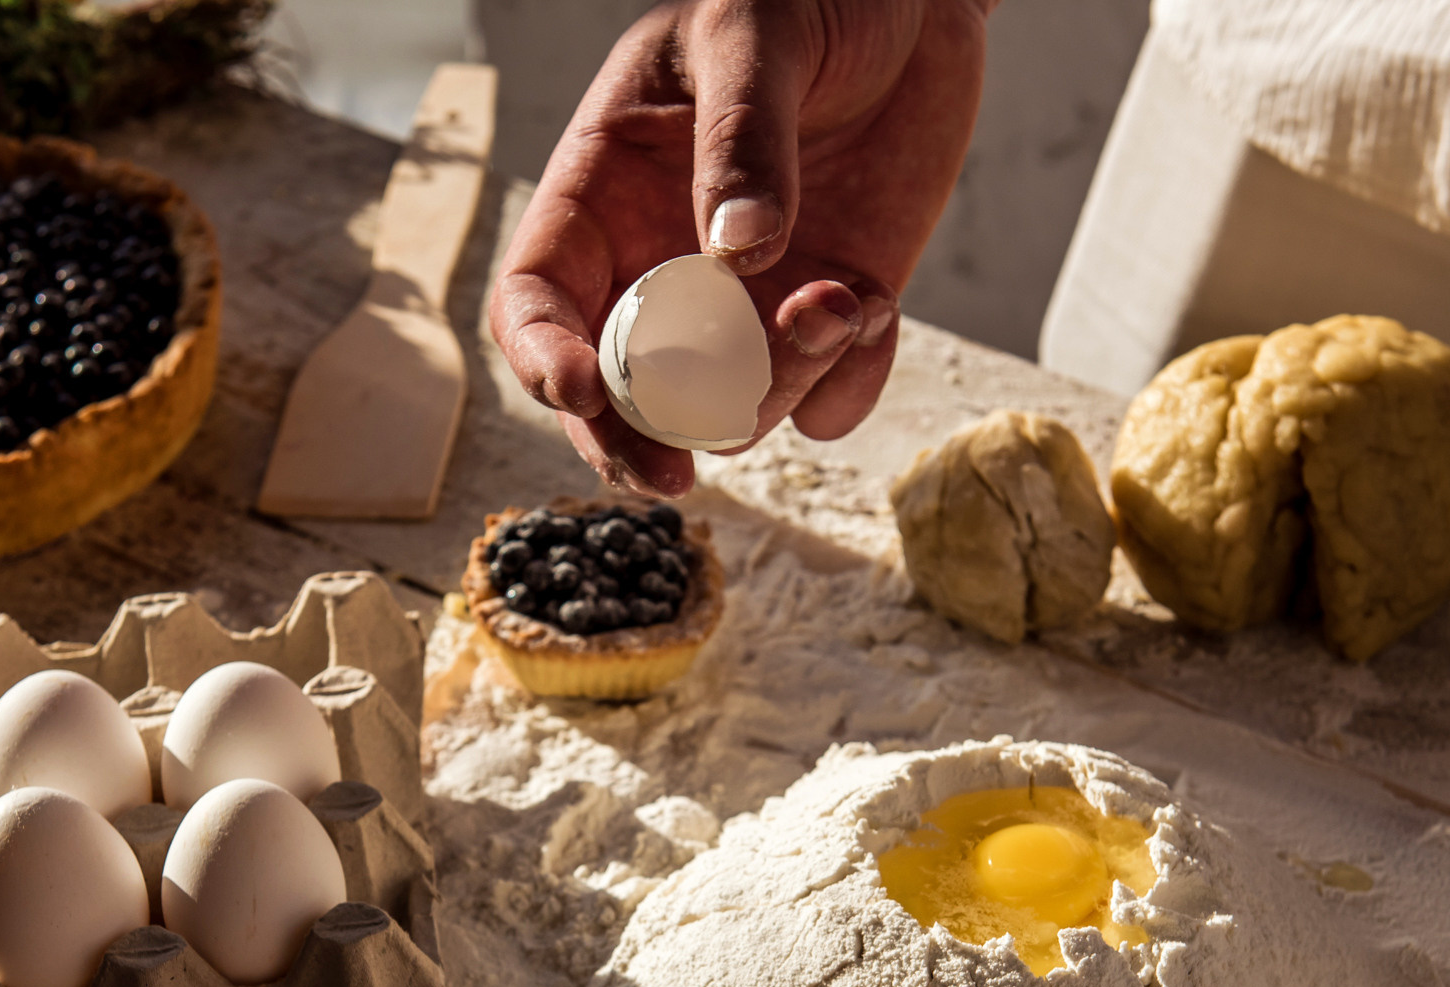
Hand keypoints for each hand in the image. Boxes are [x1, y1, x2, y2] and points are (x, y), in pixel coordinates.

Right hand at [489, 0, 991, 496]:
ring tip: (840, 304)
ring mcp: (746, 307)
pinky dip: (850, 381)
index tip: (581, 389)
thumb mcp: (750, 34)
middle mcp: (661, 271)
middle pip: (616, 398)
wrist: (913, 2)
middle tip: (674, 476)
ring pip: (730, 411)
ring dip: (780, 389)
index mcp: (601, 199)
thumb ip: (740, 135)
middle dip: (636, 445)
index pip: (535, 303)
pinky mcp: (828, 317)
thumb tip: (737, 251)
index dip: (543, 358)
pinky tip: (872, 303)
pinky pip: (825, 401)